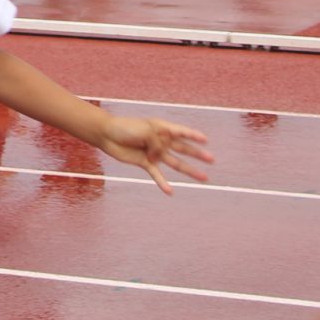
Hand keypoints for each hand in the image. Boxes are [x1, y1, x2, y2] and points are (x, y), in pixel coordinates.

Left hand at [95, 115, 213, 193]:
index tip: (206, 139)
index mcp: (162, 128)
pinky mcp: (146, 162)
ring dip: (190, 170)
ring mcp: (154, 152)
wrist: (107, 134)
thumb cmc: (126, 128)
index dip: (193, 135)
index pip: (181, 131)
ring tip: (204, 178)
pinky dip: (163, 183)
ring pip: (176, 163)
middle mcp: (161, 140)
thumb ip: (157, 144)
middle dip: (198, 154)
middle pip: (183, 148)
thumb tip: (158, 159)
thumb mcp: (145, 132)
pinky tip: (170, 192)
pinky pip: (157, 174)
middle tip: (212, 160)